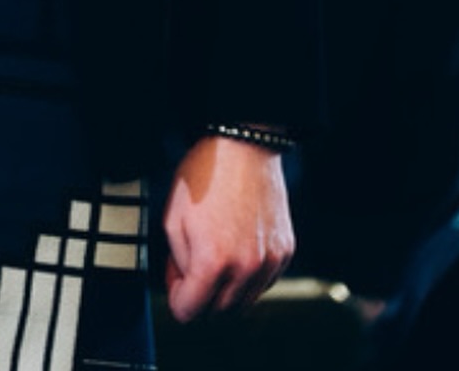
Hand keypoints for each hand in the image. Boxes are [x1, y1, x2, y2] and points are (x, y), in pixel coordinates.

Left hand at [163, 136, 293, 322]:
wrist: (243, 147)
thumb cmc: (205, 176)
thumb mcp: (173, 218)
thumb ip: (177, 262)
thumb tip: (185, 286)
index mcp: (212, 261)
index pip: (190, 311)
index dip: (177, 299)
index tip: (176, 283)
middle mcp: (245, 268)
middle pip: (218, 311)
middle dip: (201, 295)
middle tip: (192, 265)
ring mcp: (269, 263)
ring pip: (244, 302)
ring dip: (226, 289)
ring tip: (216, 254)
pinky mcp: (285, 253)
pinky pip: (264, 283)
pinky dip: (249, 277)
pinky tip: (237, 249)